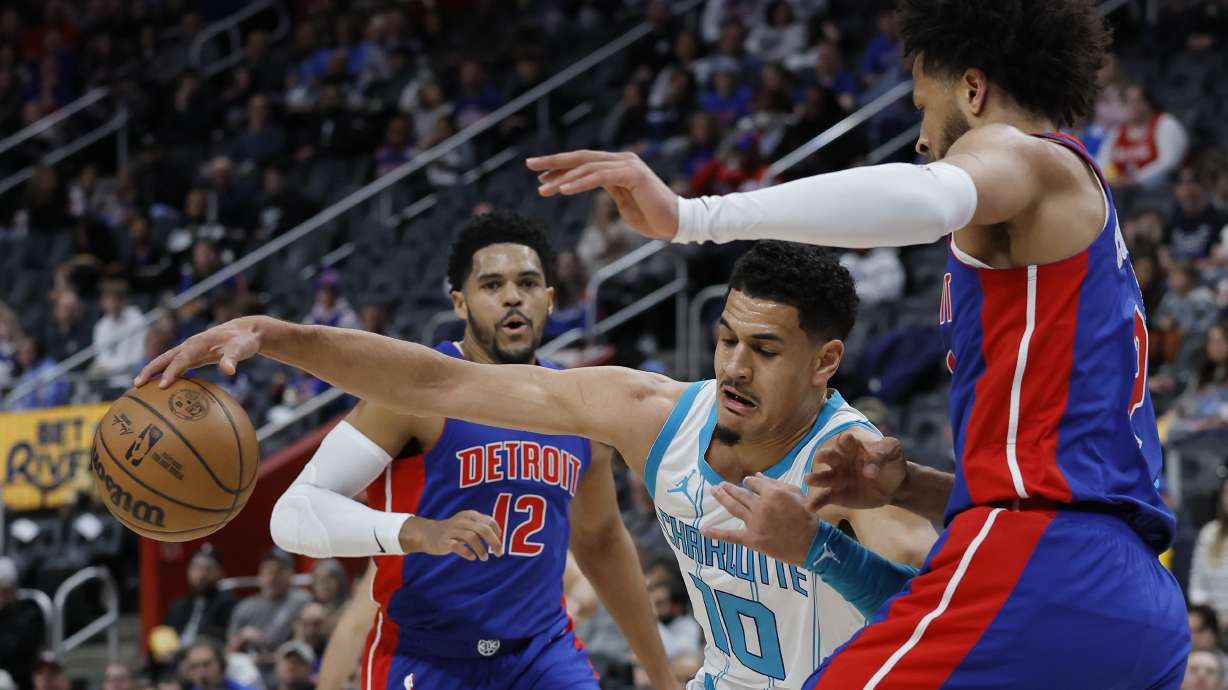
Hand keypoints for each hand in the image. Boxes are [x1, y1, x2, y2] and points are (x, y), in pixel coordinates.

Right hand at [134, 316, 266, 388]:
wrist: (245, 331)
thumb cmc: (243, 341)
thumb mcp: (241, 349)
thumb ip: (233, 359)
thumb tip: (229, 371)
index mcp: (198, 343)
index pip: (181, 359)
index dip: (171, 371)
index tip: (162, 386)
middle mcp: (190, 345)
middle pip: (165, 358)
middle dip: (150, 370)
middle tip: (136, 384)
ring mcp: (190, 350)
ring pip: (167, 360)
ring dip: (153, 371)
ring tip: (138, 386)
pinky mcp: (194, 356)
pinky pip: (176, 365)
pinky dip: (166, 373)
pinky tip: (161, 386)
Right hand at [399, 510, 503, 560]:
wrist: (427, 533)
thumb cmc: (452, 531)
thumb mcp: (467, 524)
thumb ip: (481, 527)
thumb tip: (498, 538)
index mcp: (470, 515)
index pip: (489, 521)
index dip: (497, 533)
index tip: (499, 543)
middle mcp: (462, 520)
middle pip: (483, 529)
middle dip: (494, 542)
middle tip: (500, 553)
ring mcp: (453, 530)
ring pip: (472, 537)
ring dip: (481, 549)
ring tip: (485, 558)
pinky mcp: (444, 541)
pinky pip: (458, 546)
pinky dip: (467, 552)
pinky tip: (472, 557)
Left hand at [526, 150, 678, 239]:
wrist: (676, 223)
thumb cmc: (651, 217)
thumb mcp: (622, 202)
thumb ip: (608, 190)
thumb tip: (588, 186)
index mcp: (618, 166)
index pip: (584, 161)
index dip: (560, 167)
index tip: (538, 174)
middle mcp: (622, 160)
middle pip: (581, 157)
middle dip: (553, 162)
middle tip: (529, 165)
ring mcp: (628, 165)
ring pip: (587, 166)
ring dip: (562, 178)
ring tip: (543, 188)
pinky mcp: (632, 174)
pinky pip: (600, 177)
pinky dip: (580, 182)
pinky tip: (564, 189)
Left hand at [701, 475, 819, 565]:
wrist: (811, 543)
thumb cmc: (807, 516)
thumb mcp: (796, 493)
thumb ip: (776, 483)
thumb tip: (758, 476)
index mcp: (772, 493)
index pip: (753, 483)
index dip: (749, 482)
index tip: (747, 483)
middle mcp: (760, 506)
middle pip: (740, 493)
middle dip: (729, 487)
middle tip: (720, 484)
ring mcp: (754, 523)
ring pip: (734, 507)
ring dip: (722, 498)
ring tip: (713, 490)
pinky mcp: (752, 539)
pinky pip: (731, 536)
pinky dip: (717, 534)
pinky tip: (704, 530)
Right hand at [805, 433, 906, 512]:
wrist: (895, 485)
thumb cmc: (892, 463)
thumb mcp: (892, 451)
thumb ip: (882, 454)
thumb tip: (869, 470)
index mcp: (853, 447)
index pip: (846, 441)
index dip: (846, 440)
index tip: (847, 439)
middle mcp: (841, 461)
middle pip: (830, 457)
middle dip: (824, 456)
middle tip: (819, 457)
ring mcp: (838, 478)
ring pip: (824, 477)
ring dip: (815, 478)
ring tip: (807, 480)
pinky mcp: (838, 495)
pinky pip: (825, 498)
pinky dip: (817, 502)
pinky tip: (810, 506)